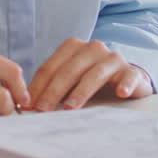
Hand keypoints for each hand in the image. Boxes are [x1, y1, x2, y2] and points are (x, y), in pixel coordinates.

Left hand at [27, 39, 151, 110]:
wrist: (127, 79)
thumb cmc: (91, 82)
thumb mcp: (70, 81)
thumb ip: (51, 88)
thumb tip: (26, 106)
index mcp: (73, 47)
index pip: (50, 68)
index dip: (37, 87)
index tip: (28, 106)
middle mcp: (92, 48)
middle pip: (68, 71)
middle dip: (53, 92)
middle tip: (43, 111)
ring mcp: (113, 58)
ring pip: (94, 74)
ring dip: (81, 92)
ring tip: (71, 109)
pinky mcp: (131, 71)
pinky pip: (128, 76)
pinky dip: (125, 84)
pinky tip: (121, 93)